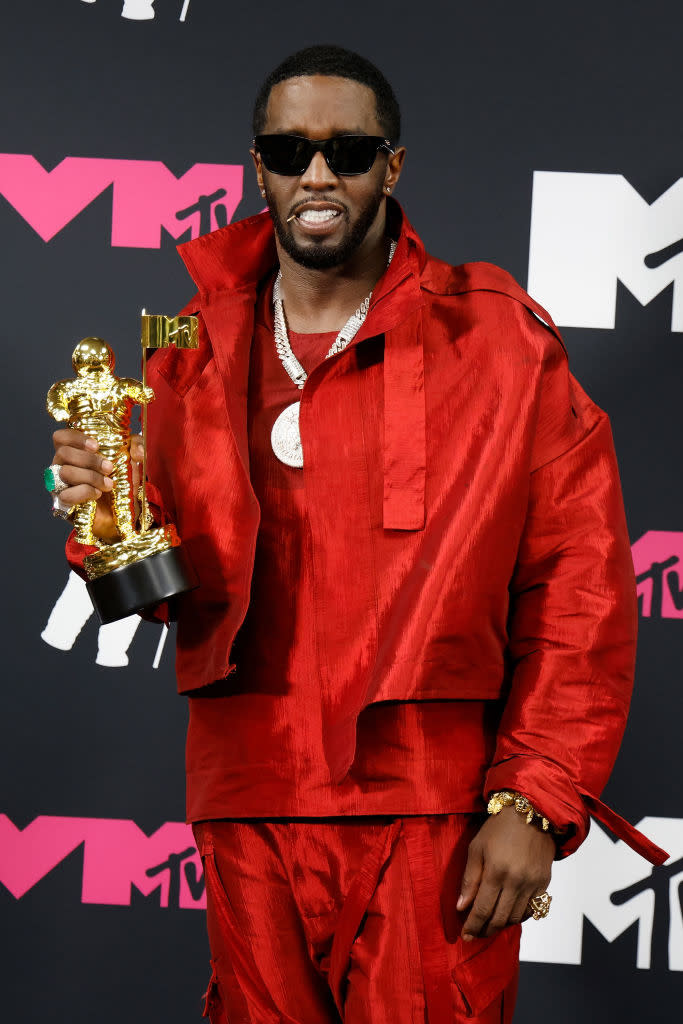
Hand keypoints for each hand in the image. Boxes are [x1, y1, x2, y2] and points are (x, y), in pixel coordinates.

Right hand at [51, 429, 143, 541]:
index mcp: (75, 451)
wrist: (126, 512)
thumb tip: (139, 451)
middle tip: (109, 467)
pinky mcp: (64, 504)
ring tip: (109, 484)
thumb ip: (137, 446)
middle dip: (89, 459)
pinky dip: (85, 492)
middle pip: (63, 453)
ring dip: (91, 477)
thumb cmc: (123, 481)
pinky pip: (66, 494)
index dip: (74, 437)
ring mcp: (61, 485)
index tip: (96, 445)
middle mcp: (63, 466)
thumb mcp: (133, 459)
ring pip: (65, 472)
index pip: (61, 437)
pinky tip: (98, 494)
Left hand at [457, 805, 554, 940]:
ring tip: (489, 924)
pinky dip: (518, 916)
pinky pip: (531, 910)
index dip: (472, 926)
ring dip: (501, 925)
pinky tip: (507, 914)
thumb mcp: (476, 848)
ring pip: (515, 918)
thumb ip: (469, 879)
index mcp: (496, 872)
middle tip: (475, 934)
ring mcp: (533, 884)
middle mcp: (517, 882)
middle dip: (485, 930)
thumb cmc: (498, 828)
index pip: (482, 909)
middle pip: (499, 919)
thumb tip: (461, 907)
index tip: (465, 936)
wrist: (531, 813)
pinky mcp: (544, 883)